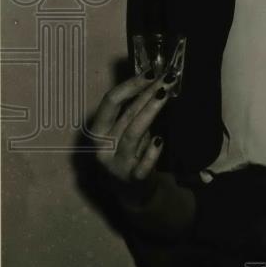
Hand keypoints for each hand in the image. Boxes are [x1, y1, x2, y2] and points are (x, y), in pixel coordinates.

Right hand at [90, 69, 176, 199]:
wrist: (133, 194)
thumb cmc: (130, 155)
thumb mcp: (126, 131)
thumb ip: (133, 111)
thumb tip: (152, 80)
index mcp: (98, 131)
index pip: (110, 102)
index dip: (130, 85)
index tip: (151, 72)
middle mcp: (103, 147)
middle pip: (125, 114)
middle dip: (146, 93)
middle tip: (167, 78)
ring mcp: (116, 164)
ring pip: (133, 133)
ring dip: (150, 111)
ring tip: (165, 95)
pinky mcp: (133, 179)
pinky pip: (143, 163)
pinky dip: (152, 151)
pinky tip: (160, 140)